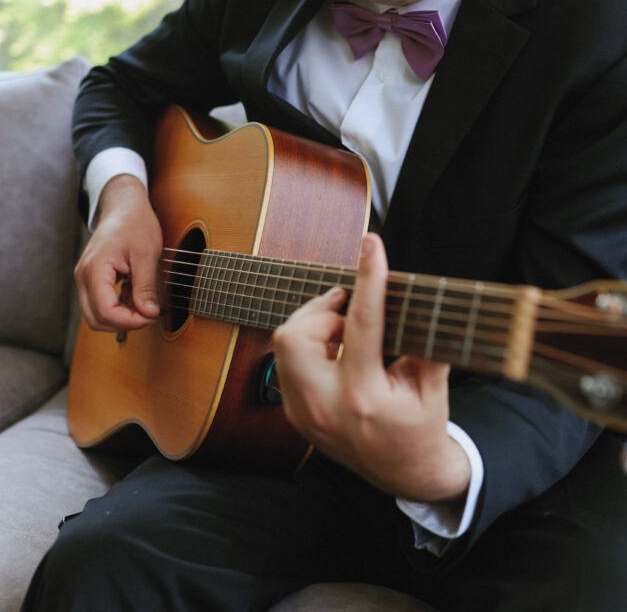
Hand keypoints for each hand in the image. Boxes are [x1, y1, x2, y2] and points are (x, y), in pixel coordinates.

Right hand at [74, 174, 162, 331]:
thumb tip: (149, 314)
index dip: (130, 321)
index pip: (105, 312)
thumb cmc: (135, 223)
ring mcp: (84, 278)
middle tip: (149, 314)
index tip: (151, 316)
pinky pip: (99, 304)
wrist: (124, 206)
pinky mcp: (90, 279)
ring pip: (96, 315)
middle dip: (124, 323)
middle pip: (96, 319)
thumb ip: (146, 286)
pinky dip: (117, 307)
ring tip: (143, 302)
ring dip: (120, 317)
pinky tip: (135, 295)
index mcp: (95, 269)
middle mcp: (83, 276)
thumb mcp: (147, 254)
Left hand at [272, 233, 470, 502]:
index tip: (372, 245)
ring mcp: (304, 415)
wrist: (407, 473)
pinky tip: (335, 351)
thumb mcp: (433, 383)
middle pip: (295, 334)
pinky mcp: (295, 415)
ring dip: (314, 327)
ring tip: (345, 333)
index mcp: (364, 398)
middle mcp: (325, 408)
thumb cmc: (422, 423)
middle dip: (321, 311)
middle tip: (349, 309)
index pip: (363, 324)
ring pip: (284, 345)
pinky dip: (308, 347)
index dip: (369, 278)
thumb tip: (420, 292)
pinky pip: (286, 364)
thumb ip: (423, 338)